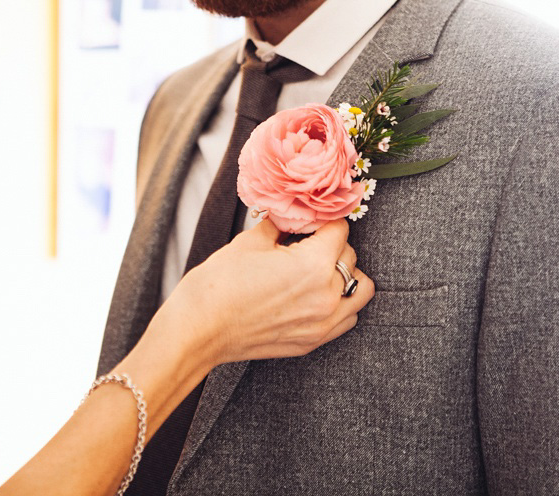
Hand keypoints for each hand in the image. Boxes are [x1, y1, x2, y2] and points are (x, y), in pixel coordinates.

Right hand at [168, 218, 374, 363]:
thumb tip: (290, 216)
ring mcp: (322, 323)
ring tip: (321, 269)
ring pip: (360, 290)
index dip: (323, 221)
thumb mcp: (250, 242)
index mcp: (313, 264)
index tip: (311, 220)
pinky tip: (317, 295)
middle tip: (306, 242)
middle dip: (332, 245)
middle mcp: (326, 295)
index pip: (339, 230)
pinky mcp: (313, 342)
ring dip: (346, 275)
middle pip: (350, 257)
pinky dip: (341, 303)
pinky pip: (348, 318)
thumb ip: (280, 226)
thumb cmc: (219, 284)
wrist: (198, 330)